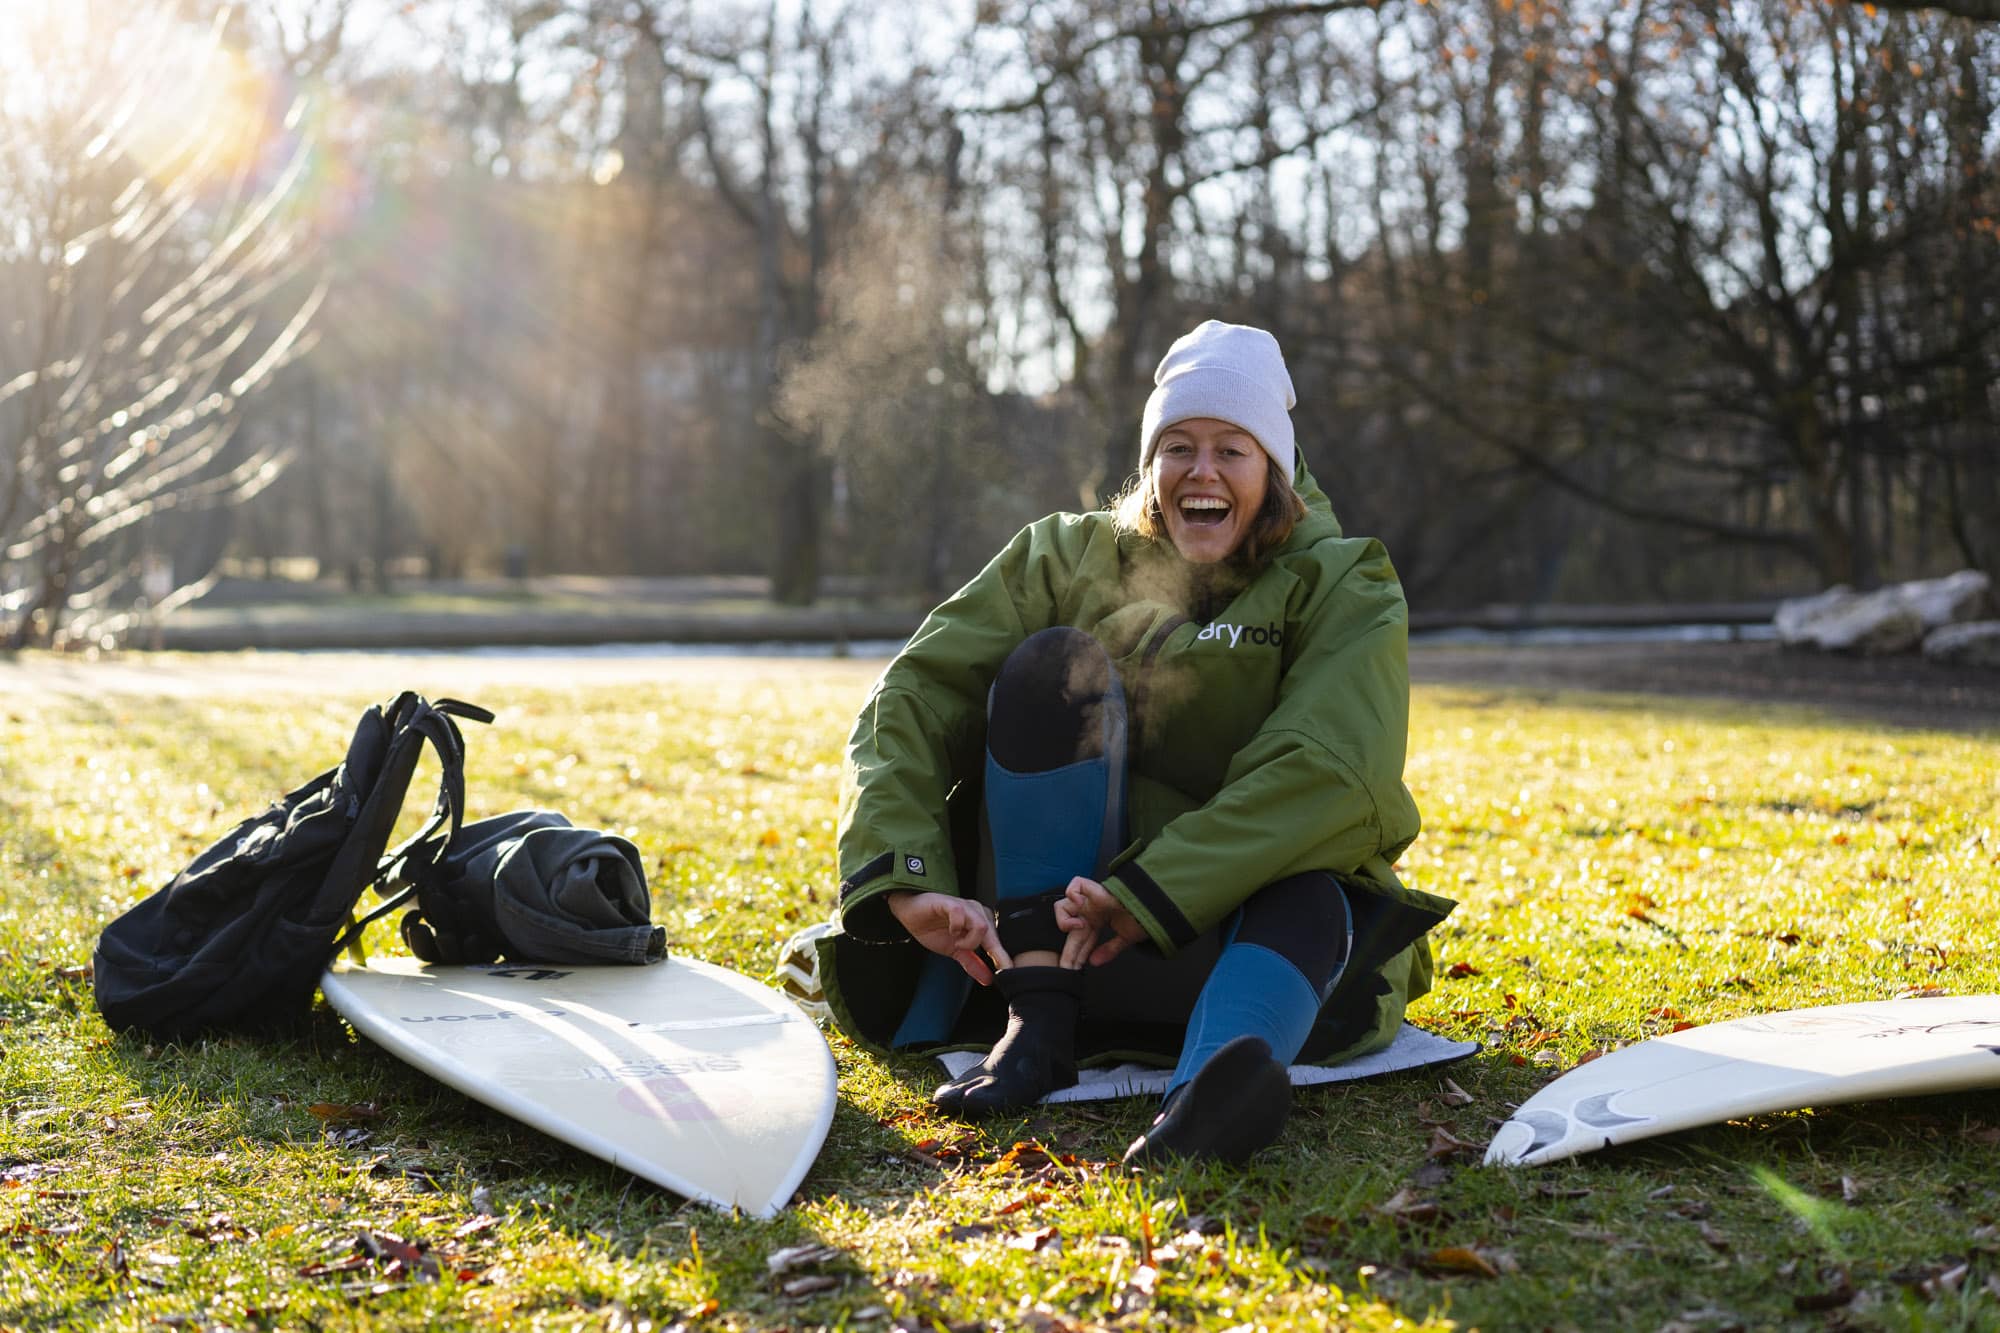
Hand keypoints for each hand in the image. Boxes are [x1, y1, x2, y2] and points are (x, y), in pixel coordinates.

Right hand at [885, 890, 1012, 983]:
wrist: (911, 915)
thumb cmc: (934, 928)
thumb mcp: (955, 951)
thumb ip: (972, 963)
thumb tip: (988, 980)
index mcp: (981, 922)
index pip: (996, 941)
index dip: (1002, 957)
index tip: (1009, 972)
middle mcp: (977, 912)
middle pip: (993, 934)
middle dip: (991, 951)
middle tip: (983, 961)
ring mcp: (964, 906)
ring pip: (981, 925)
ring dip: (970, 940)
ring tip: (957, 943)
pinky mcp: (950, 903)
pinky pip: (960, 914)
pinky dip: (957, 927)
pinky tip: (951, 931)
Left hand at [1055, 876, 1145, 968]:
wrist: (1155, 907)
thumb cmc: (1144, 918)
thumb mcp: (1125, 939)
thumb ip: (1109, 950)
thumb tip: (1094, 962)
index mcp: (1097, 919)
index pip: (1080, 938)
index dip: (1075, 953)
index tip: (1073, 968)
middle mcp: (1090, 909)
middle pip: (1069, 929)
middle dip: (1068, 950)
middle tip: (1067, 966)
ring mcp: (1090, 898)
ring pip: (1063, 906)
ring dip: (1065, 921)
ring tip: (1080, 928)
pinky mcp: (1095, 888)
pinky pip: (1076, 885)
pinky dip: (1073, 894)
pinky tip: (1079, 906)